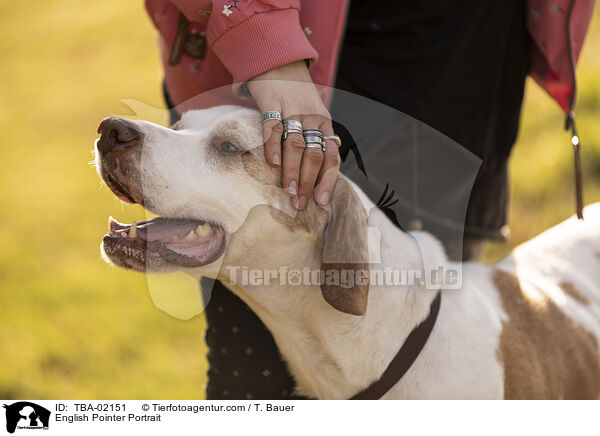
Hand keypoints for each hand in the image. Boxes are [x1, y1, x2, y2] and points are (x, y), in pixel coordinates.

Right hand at [247, 61, 339, 208]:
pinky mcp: (272, 101)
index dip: (327, 180)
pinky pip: (273, 127)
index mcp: (325, 124)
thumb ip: (313, 140)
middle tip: (300, 204)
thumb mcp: (312, 116)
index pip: (332, 156)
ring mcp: (293, 109)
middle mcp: (313, 118)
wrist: (279, 60)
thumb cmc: (295, 96)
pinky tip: (271, 164)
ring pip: (296, 145)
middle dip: (309, 182)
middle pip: (315, 155)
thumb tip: (313, 177)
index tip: (321, 201)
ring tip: (289, 192)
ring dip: (293, 171)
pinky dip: (272, 146)